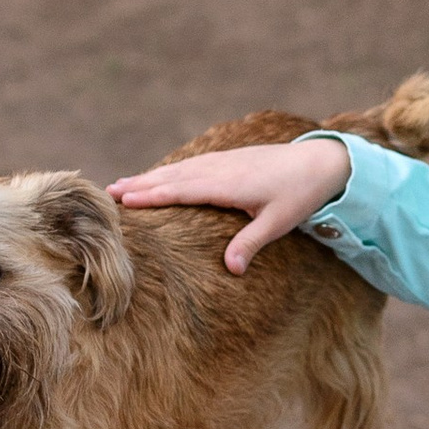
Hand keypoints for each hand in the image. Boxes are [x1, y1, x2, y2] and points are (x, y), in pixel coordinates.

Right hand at [108, 137, 350, 272]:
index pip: (181, 190)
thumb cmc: (300, 195)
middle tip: (108, 193)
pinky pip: (191, 165)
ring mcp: (223, 161)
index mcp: (228, 184)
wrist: (321, 161)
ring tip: (123, 184)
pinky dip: (170, 171)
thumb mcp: (278, 223)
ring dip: (150, 177)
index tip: (124, 201)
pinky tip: (159, 176)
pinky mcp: (229, 159)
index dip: (151, 195)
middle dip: (140, 185)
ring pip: (178, 169)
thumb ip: (251, 244)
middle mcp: (220, 169)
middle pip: (172, 177)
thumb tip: (231, 269)